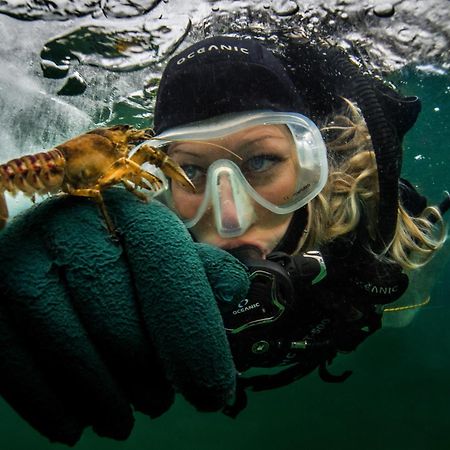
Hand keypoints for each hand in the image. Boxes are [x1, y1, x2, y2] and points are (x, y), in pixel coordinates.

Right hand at [0, 189, 248, 444]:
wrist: (55, 251)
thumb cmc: (124, 259)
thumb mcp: (167, 256)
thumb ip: (201, 273)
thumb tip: (236, 290)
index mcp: (127, 211)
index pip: (167, 267)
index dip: (194, 333)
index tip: (213, 392)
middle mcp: (69, 224)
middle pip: (118, 321)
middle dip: (150, 377)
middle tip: (161, 400)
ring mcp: (19, 260)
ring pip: (71, 351)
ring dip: (107, 401)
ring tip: (125, 417)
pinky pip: (17, 369)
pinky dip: (54, 407)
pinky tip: (77, 422)